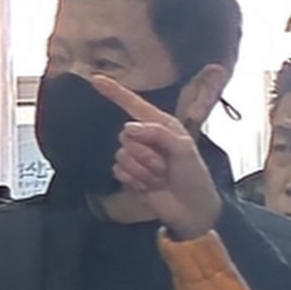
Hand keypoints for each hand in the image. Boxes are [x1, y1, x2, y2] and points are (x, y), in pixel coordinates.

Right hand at [104, 74, 224, 236]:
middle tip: (164, 166)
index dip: (115, 92)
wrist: (192, 209)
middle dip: (145, 153)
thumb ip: (157, 132)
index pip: (134, 104)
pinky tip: (151, 187)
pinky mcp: (129, 175)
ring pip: (122, 155)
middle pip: (125, 134)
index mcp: (161, 124)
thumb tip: (129, 128)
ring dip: (143, 170)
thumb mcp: (183, 148)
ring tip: (160, 178)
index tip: (96, 79)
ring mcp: (136, 157)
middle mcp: (146, 138)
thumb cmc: (194, 176)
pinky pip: (119, 171)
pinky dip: (136, 180)